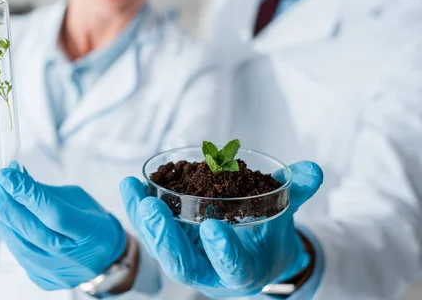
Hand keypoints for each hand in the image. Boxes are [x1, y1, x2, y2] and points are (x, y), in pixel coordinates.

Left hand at [0, 163, 127, 290]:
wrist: (104, 256)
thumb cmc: (90, 219)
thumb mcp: (77, 198)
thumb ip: (45, 192)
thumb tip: (13, 175)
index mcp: (90, 232)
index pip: (54, 213)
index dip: (27, 194)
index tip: (5, 175)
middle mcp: (73, 257)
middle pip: (32, 230)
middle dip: (4, 205)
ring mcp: (57, 272)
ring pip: (19, 244)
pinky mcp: (44, 280)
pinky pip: (20, 252)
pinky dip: (9, 232)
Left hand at [120, 161, 322, 297]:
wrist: (250, 250)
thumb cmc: (266, 233)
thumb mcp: (284, 213)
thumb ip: (297, 193)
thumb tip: (312, 169)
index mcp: (243, 272)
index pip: (232, 268)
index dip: (223, 251)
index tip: (214, 227)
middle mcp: (209, 273)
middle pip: (182, 264)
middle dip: (165, 238)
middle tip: (151, 207)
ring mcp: (187, 260)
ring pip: (160, 249)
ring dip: (144, 221)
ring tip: (133, 190)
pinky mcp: (171, 246)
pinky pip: (152, 232)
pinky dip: (138, 210)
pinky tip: (130, 184)